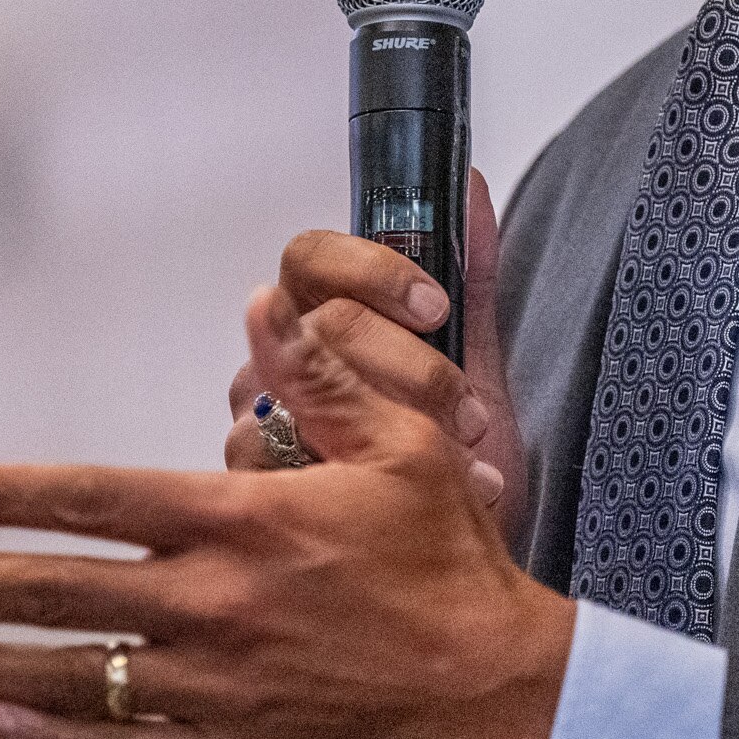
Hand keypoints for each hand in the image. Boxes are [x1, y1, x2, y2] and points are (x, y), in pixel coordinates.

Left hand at [0, 274, 573, 738]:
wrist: (504, 697)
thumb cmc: (454, 569)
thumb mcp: (404, 449)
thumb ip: (325, 382)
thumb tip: (269, 309)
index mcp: (242, 525)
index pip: (97, 498)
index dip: (11, 492)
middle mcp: (212, 606)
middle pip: (59, 591)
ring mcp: (215, 689)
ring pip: (76, 677)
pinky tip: (6, 726)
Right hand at [223, 169, 528, 547]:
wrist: (468, 555)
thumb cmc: (459, 452)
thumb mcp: (477, 358)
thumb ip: (468, 273)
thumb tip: (474, 183)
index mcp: (315, 318)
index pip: (310, 258)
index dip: (373, 272)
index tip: (436, 307)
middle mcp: (274, 367)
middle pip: (319, 327)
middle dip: (412, 366)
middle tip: (469, 411)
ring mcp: (260, 431)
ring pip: (304, 400)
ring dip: (401, 427)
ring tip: (468, 460)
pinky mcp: (265, 498)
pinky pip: (297, 475)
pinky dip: (385, 487)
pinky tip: (444, 498)